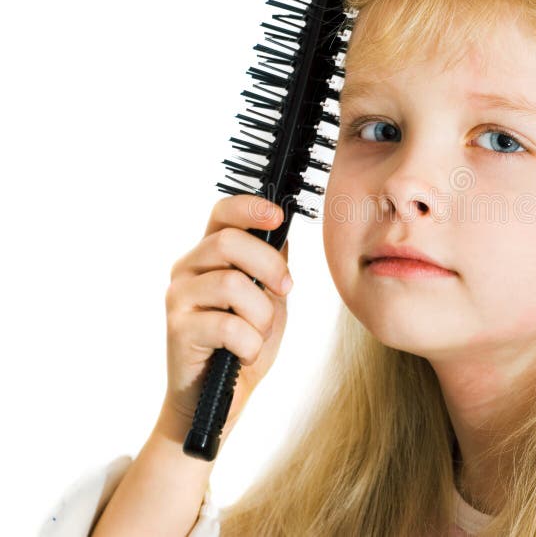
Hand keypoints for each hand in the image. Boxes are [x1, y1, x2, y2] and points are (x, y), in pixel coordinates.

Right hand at [160, 194, 292, 442]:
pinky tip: (244, 355)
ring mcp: (179, 297)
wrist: (216, 401)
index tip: (279, 215)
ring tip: (258, 335)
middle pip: (229, 242)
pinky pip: (228, 325)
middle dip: (270, 266)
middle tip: (285, 290)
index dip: (250, 207)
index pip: (223, 213)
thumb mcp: (268, 300)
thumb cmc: (243, 346)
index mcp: (210, 254)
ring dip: (261, 315)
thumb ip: (272, 266)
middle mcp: (188, 268)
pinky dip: (250, 344)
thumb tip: (283, 231)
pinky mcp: (177, 329)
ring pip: (232, 284)